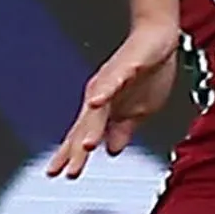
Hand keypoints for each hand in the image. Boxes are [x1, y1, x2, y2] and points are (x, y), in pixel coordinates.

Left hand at [47, 24, 178, 177]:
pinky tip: (97, 101)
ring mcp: (111, 80)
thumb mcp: (138, 112)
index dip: (69, 154)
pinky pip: (115, 79)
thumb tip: (111, 150)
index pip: (81, 135)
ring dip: (91, 128)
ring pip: (98, 108)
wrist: (159, 39)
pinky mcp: (126, 65)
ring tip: (84, 147)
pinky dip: (106, 90)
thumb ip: (122, 130)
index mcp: (104, 109)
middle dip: (77, 150)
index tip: (55, 174)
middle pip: (86, 126)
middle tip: (69, 171)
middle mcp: (101, 95)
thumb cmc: (147, 73)